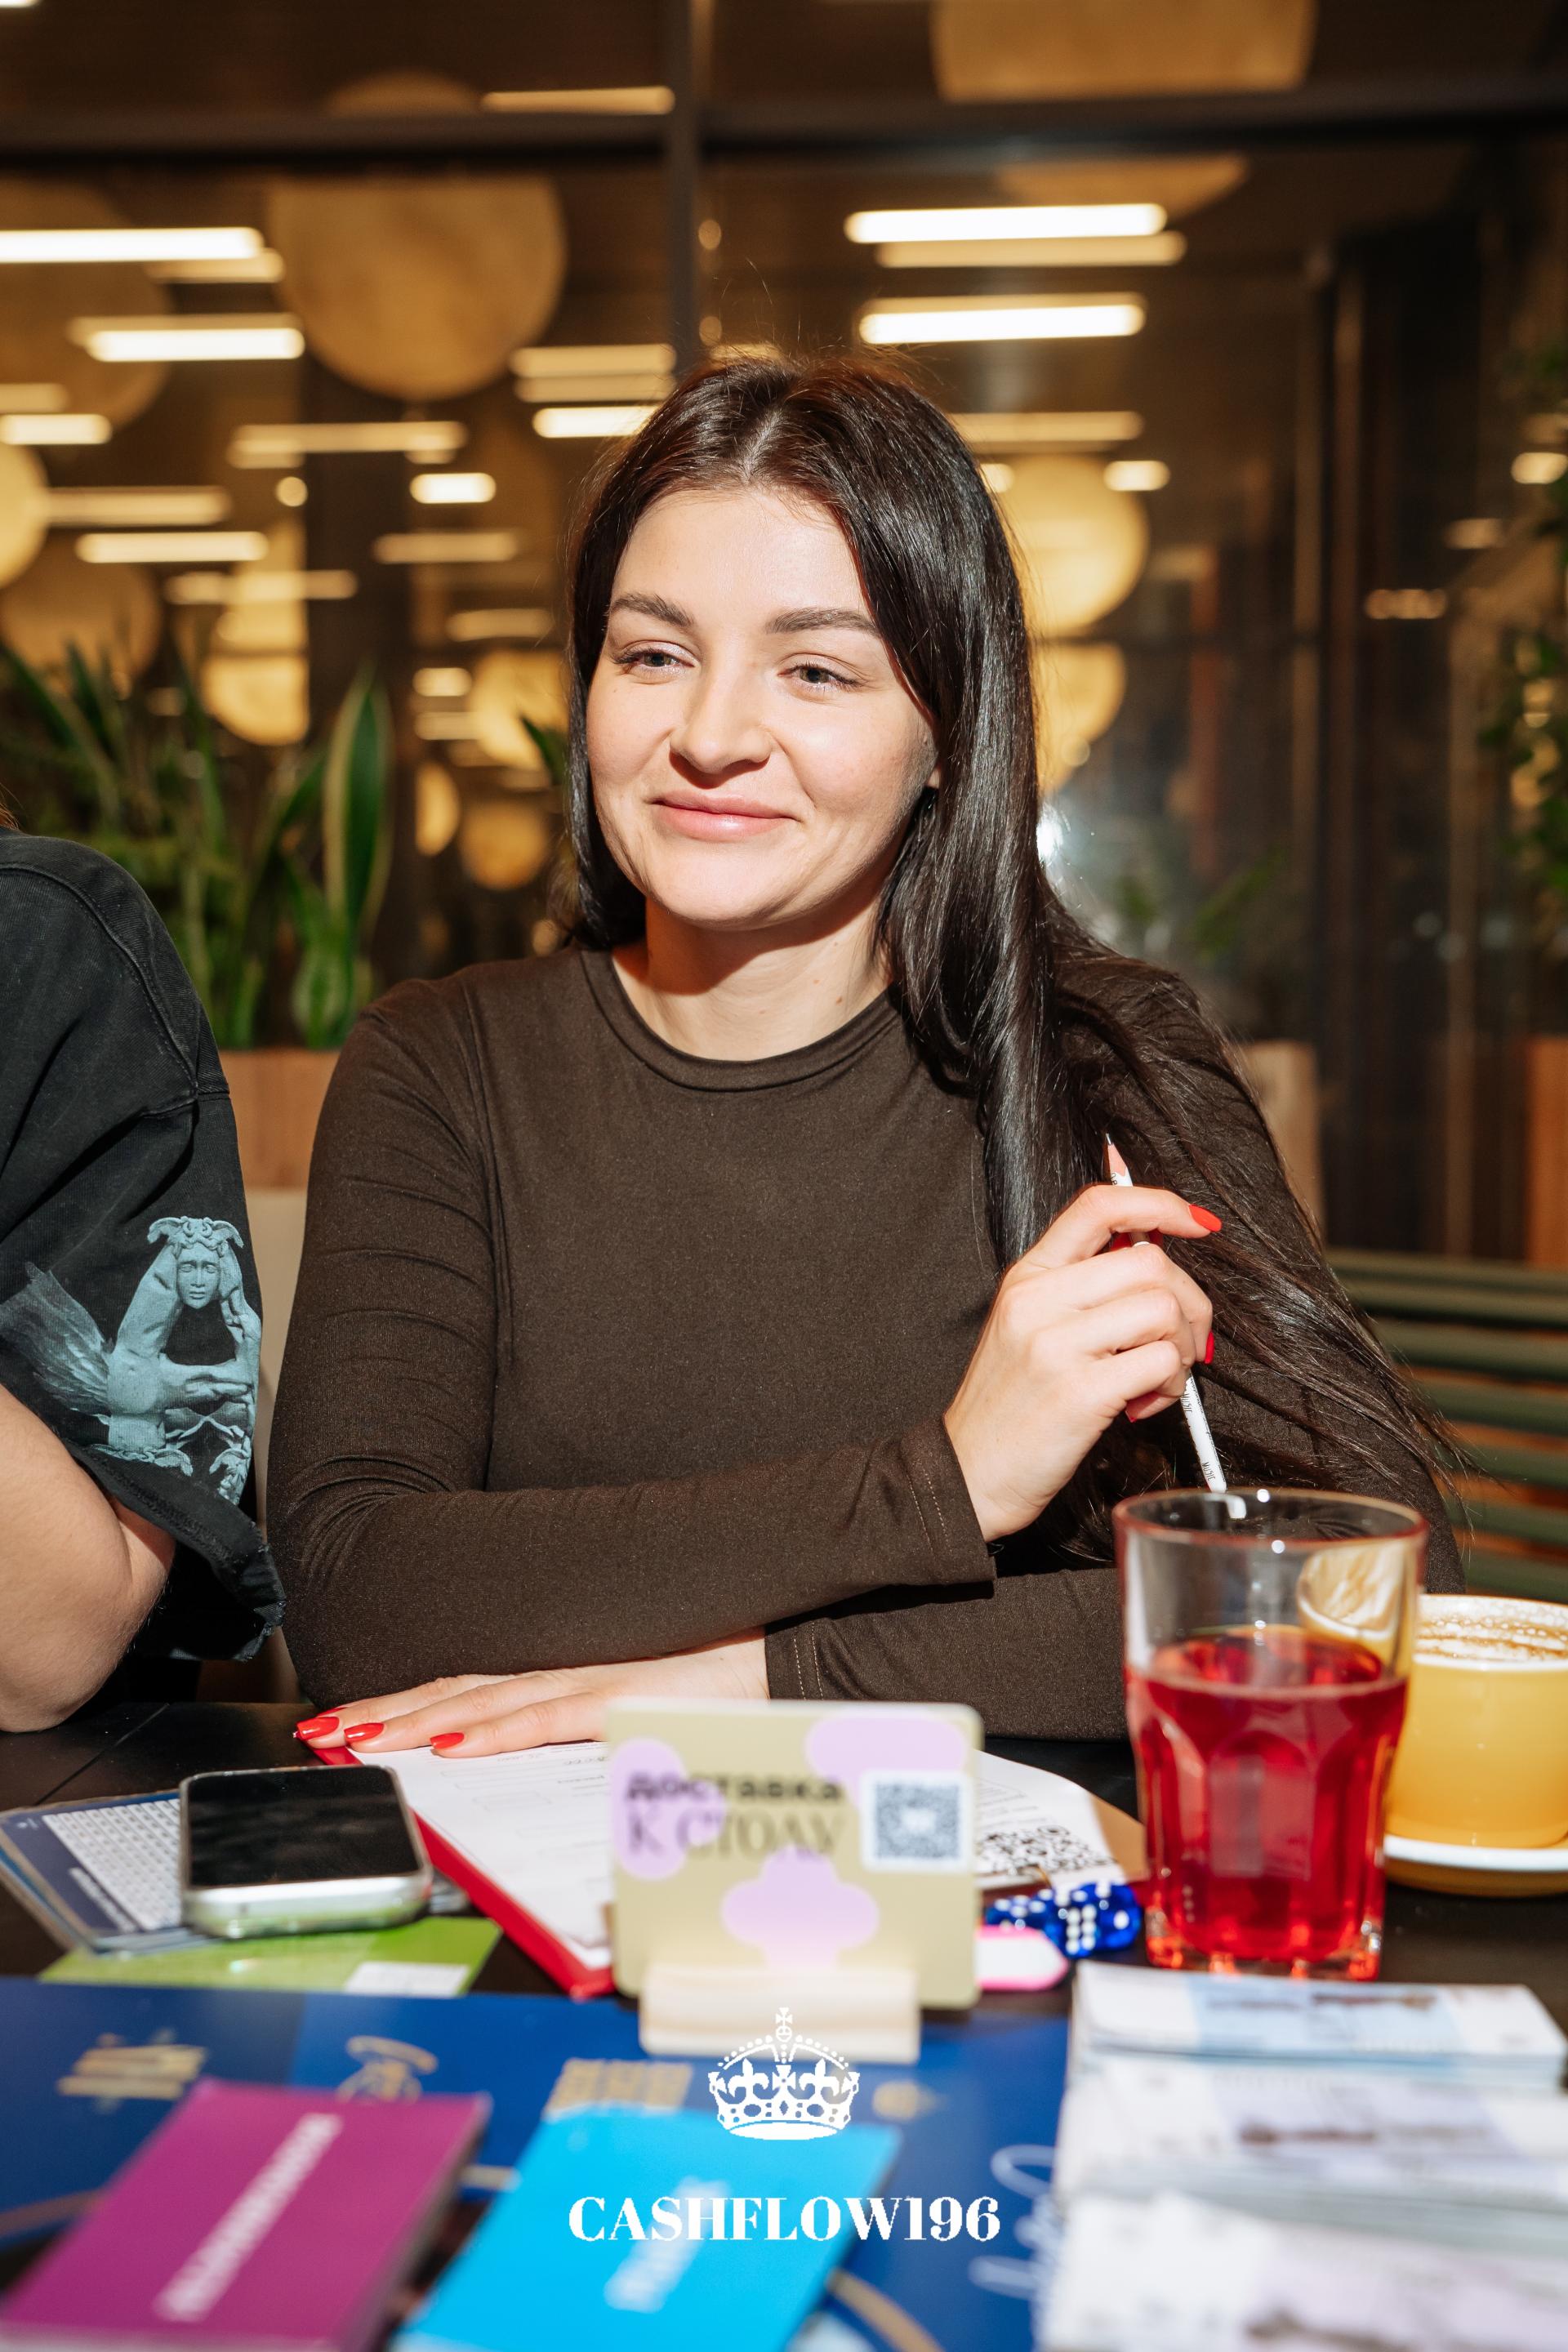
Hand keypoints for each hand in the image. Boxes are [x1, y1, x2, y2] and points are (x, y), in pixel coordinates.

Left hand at [297, 1634, 768, 1757]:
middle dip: (383, 1713)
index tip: (351, 1718)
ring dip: (412, 1722)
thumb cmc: (731, 1661)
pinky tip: (447, 1747)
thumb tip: (562, 1743)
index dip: (407, 1701)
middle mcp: (569, 1664)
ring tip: (354, 1739)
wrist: (795, 1633)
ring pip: (483, 1702)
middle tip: (319, 1732)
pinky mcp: (624, 1695)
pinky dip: (492, 1732)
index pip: (472, 1685)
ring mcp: (593, 1676)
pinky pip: (545, 1719)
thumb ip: (601, 1714)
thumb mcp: (650, 1691)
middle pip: (458, 1690)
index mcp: (572, 1665)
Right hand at [944, 1184, 1217, 1544]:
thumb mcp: (1026, 1326)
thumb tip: (1155, 1261)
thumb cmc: (1007, 1406)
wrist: (970, 1474)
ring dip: (1181, 1347)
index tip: (1194, 1223)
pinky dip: (1171, 1386)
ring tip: (1156, 1378)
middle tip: (1180, 1338)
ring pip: (1162, 1308)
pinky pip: (1161, 1362)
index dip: (1158, 1203)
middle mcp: (1039, 1301)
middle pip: (1149, 1261)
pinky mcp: (1080, 1392)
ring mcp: (1056, 1345)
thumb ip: (1080, 1288)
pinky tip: (1144, 1403)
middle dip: (1189, 1300)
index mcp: (1027, 1277)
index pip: (1098, 1206)